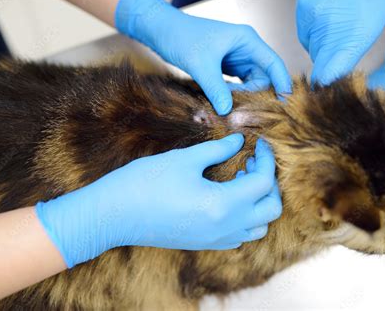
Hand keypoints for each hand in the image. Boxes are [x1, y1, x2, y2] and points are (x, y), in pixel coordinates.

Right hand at [36, 134, 281, 267]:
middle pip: (270, 209)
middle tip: (253, 162)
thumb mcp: (184, 160)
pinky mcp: (205, 244)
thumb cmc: (145, 183)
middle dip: (270, 183)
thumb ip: (218, 149)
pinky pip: (240, 235)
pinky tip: (228, 197)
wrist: (113, 216)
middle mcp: (225, 228)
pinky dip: (246, 217)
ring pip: (259, 226)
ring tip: (241, 179)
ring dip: (260, 202)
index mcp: (223, 205)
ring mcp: (215, 240)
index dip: (267, 160)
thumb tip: (239, 141)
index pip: (263, 183)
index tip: (260, 144)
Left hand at [115, 0, 291, 114]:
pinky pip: (238, 85)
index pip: (274, 64)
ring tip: (232, 111)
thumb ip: (216, 88)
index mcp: (247, 40)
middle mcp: (245, 49)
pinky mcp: (226, 67)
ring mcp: (236, 58)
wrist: (161, 31)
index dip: (282, 84)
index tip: (285, 104)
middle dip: (256, 96)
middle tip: (244, 114)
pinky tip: (224, 105)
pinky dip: (234, 96)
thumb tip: (228, 112)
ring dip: (244, 98)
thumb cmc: (182, 38)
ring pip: (251, 84)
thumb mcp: (201, 65)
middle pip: (263, 78)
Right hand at [297, 0, 384, 85]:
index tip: (334, 92)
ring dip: (325, 51)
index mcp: (352, 38)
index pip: (328, 77)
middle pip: (321, 67)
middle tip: (345, 60)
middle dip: (331, 69)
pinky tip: (332, 21)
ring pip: (313, 51)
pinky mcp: (303, 10)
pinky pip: (306, 35)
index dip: (328, 87)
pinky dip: (316, 36)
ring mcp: (312, 20)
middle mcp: (328, 32)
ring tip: (342, 32)